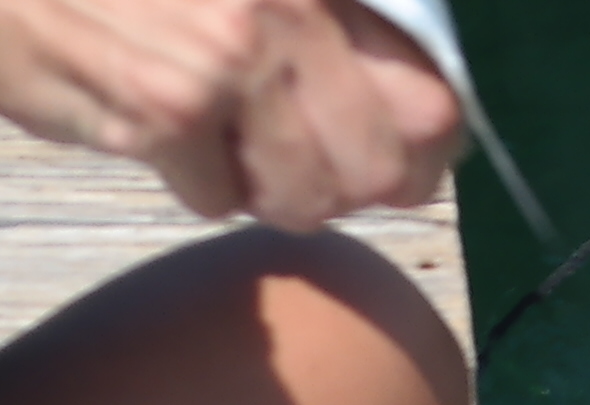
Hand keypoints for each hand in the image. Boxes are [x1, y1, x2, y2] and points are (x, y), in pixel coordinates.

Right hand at [0, 0, 469, 230]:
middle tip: (289, 167)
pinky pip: (219, 201)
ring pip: (305, 197)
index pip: (433, 99)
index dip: (422, 154)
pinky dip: (192, 183)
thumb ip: (335, 40)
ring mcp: (229, 59)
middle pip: (381, 169)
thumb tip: (432, 140)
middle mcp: (286, 8)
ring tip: (213, 134)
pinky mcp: (170, 111)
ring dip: (262, 188)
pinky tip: (156, 126)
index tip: (399, 173)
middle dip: (341, 189)